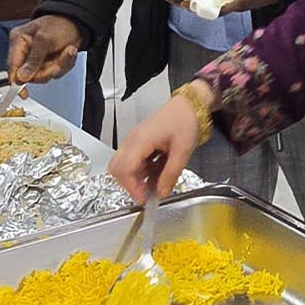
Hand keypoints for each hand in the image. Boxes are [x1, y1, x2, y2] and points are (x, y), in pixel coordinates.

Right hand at [8, 15, 81, 83]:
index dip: (17, 81)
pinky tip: (67, 53)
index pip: (12, 66)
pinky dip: (64, 65)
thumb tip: (21, 77)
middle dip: (48, 69)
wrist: (77, 22)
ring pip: (45, 75)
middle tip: (57, 59)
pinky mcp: (48, 62)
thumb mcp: (45, 40)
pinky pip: (55, 73)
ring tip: (66, 51)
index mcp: (19, 41)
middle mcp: (26, 51)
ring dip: (59, 65)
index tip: (23, 92)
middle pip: (30, 75)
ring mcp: (37, 58)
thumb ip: (33, 59)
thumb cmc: (59, 24)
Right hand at [109, 82, 211, 200]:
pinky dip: (139, 170)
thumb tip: (161, 193)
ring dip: (135, 177)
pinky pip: (129, 159)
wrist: (188, 105)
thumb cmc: (185, 122)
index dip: (132, 187)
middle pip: (117, 168)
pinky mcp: (137, 141)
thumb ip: (171, 173)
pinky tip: (155, 171)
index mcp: (141, 140)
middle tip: (148, 192)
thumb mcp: (183, 151)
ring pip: (121, 165)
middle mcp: (132, 140)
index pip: (125, 169)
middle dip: (130, 184)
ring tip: (155, 181)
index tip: (145, 199)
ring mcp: (132, 139)